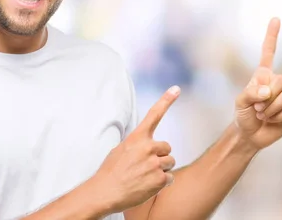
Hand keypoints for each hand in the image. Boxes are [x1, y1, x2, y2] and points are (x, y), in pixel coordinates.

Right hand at [94, 86, 179, 213]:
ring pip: (170, 164)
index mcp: (138, 138)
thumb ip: (138, 145)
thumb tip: (149, 147)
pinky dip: (161, 184)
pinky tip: (147, 186)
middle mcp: (148, 148)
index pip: (154, 115)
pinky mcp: (159, 179)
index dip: (166, 100)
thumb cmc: (111, 172)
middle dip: (160, 157)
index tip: (176, 88)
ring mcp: (155, 163)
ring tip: (144, 177)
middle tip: (144, 167)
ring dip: (161, 170)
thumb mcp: (121, 149)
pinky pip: (169, 179)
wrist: (105, 193)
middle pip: (167, 148)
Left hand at [234, 18, 281, 149]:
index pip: (269, 52)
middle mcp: (276, 83)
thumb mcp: (240, 102)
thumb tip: (268, 91)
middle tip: (258, 107)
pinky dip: (280, 116)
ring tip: (263, 115)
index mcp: (262, 75)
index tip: (276, 18)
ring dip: (272, 109)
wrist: (250, 135)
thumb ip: (252, 93)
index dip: (272, 36)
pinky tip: (274, 120)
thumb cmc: (243, 115)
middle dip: (268, 96)